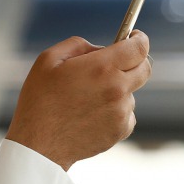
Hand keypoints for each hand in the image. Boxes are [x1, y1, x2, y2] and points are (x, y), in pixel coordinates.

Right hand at [6, 32, 150, 169]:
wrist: (39, 145)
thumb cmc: (39, 101)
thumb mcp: (48, 60)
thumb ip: (78, 45)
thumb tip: (100, 48)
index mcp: (101, 67)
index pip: (139, 47)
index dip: (139, 39)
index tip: (135, 38)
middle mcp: (117, 89)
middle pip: (144, 68)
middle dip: (133, 61)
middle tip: (114, 65)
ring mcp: (121, 112)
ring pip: (132, 92)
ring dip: (118, 89)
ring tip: (87, 99)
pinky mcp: (120, 130)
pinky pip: (127, 113)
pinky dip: (115, 111)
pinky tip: (91, 115)